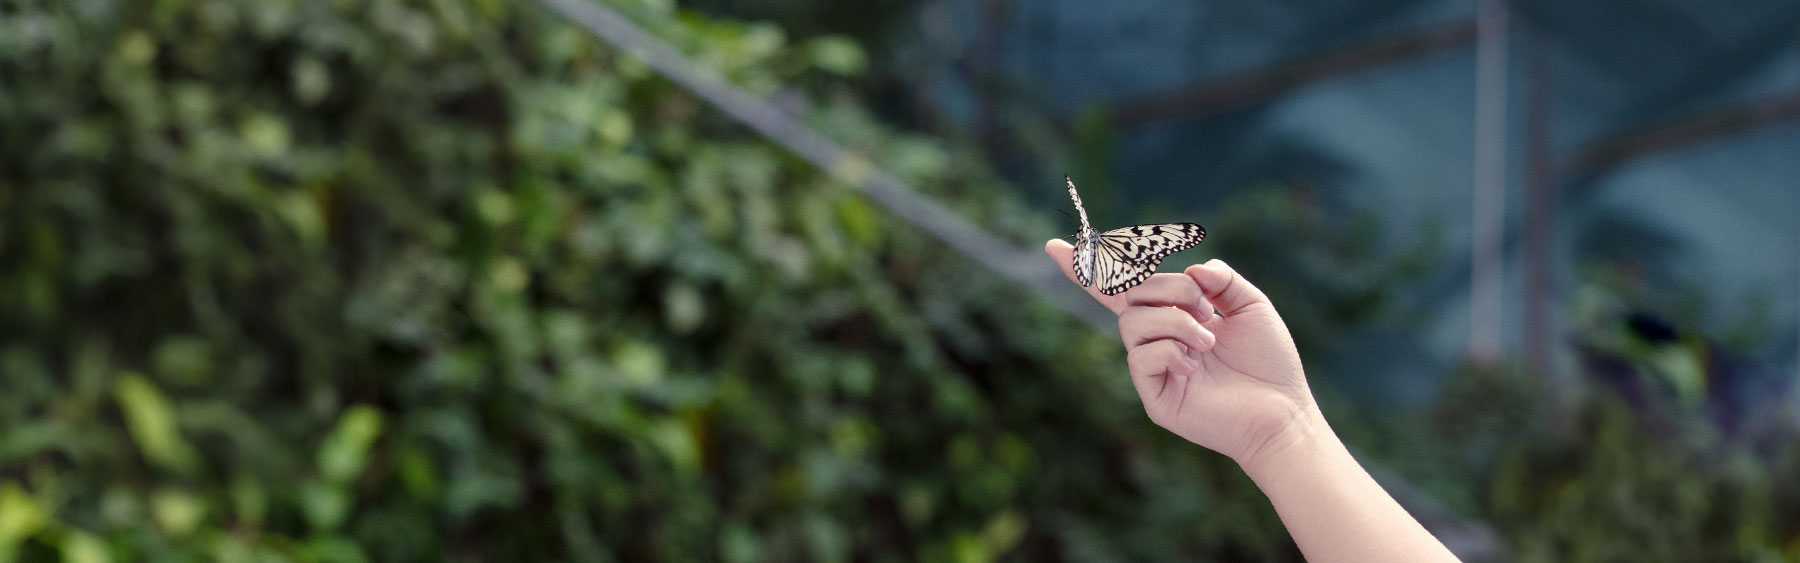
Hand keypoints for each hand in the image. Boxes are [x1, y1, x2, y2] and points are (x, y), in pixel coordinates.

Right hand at [1045, 240, 1315, 465]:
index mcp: (1174, 316)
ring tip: (1207, 342)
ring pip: (1132, 324)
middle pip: (1131, 296)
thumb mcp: (1251, 304)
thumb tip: (1190, 270)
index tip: (1053, 246)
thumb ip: (1220, 277)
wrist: (1281, 411)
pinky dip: (1170, 352)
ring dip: (1174, 322)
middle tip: (1206, 309)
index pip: (1123, 289)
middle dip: (1170, 290)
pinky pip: (1140, 358)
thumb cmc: (1269, 361)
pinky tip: (1195, 366)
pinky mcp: (1152, 396)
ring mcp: (1152, 369)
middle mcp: (1156, 340)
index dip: (1089, 268)